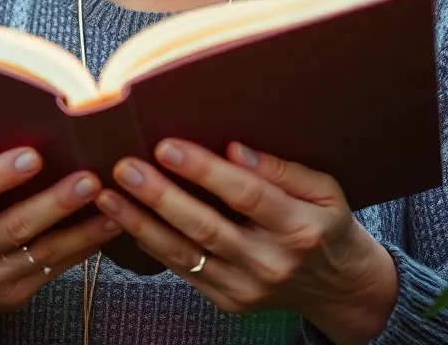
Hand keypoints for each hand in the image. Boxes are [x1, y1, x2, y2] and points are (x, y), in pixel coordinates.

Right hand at [0, 146, 121, 344]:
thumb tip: (33, 131)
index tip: (32, 155)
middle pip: (12, 226)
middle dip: (55, 202)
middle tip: (89, 179)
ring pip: (43, 251)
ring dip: (83, 228)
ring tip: (112, 204)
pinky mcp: (14, 295)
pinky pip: (56, 267)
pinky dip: (85, 246)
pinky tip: (107, 225)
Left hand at [93, 140, 398, 343]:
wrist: (338, 287)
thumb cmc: (328, 225)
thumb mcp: (325, 190)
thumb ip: (282, 169)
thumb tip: (235, 149)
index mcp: (299, 227)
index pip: (246, 195)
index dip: (205, 170)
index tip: (168, 146)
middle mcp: (271, 262)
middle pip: (207, 227)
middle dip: (160, 196)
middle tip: (125, 168)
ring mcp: (247, 287)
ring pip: (185, 254)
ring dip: (141, 224)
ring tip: (109, 196)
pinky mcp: (229, 302)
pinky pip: (183, 272)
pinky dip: (153, 246)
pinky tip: (128, 222)